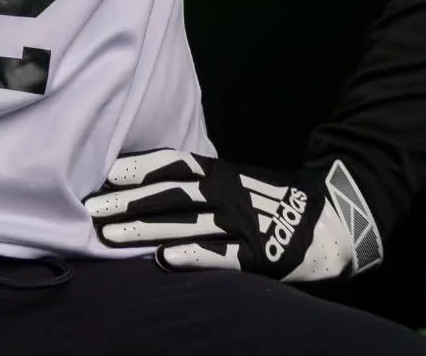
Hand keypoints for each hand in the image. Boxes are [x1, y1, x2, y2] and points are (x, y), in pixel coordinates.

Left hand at [83, 149, 382, 282]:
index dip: (138, 168)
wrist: (335, 215)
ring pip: (185, 224)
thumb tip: (152, 181)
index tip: (103, 174)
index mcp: (222, 171)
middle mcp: (227, 193)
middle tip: (91, 209)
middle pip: (168, 194)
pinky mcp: (259, 254)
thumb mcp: (237, 179)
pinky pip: (220, 255)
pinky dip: (191, 256)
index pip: (172, 164)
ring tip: (109, 236)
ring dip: (143, 230)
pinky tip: (163, 260)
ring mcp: (242, 223)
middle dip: (127, 202)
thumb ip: (201, 180)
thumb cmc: (273, 196)